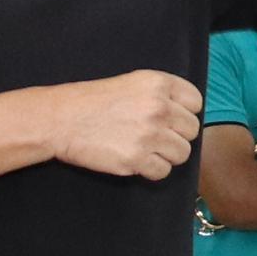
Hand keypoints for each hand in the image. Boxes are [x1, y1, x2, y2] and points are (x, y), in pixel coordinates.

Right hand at [45, 70, 203, 180]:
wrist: (61, 119)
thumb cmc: (91, 101)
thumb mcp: (130, 83)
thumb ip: (159, 95)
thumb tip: (183, 116)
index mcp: (157, 84)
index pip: (195, 102)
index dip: (183, 112)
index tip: (169, 118)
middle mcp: (158, 107)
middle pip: (191, 130)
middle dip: (175, 136)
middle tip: (153, 136)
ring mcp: (148, 135)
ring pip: (182, 153)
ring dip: (166, 155)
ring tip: (144, 149)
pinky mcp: (136, 159)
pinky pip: (163, 171)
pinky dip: (151, 170)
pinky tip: (135, 160)